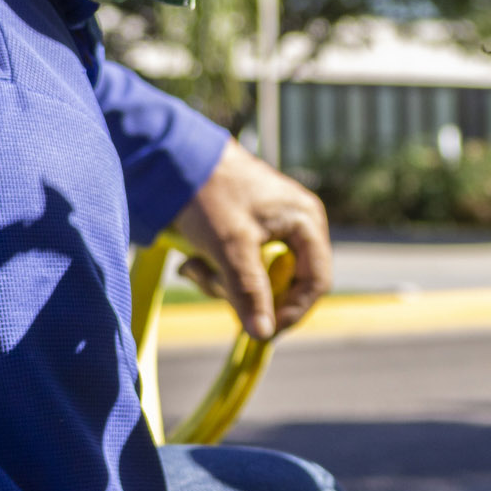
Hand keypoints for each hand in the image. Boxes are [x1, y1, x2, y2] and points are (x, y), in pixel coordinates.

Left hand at [170, 139, 331, 339]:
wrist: (173, 156)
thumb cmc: (210, 193)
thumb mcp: (230, 246)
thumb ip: (249, 291)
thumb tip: (264, 334)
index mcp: (305, 221)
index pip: (316, 282)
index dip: (292, 310)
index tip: (262, 331)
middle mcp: (295, 224)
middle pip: (284, 282)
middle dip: (244, 292)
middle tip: (212, 284)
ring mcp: (271, 226)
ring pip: (258, 278)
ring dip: (223, 282)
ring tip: (193, 266)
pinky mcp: (246, 230)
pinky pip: (241, 265)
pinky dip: (216, 270)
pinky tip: (191, 260)